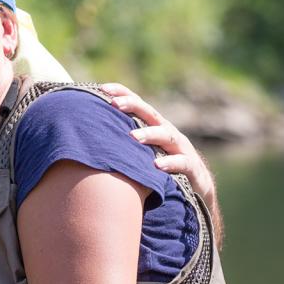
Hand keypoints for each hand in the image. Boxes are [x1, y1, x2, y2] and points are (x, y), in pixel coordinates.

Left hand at [97, 83, 223, 246]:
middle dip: (133, 106)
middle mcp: (168, 134)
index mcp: (155, 128)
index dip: (123, 94)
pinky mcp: (193, 169)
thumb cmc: (160, 173)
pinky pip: (183, 164)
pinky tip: (157, 166)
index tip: (102, 88)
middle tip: (114, 104)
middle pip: (151, 114)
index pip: (139, 105)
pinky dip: (171, 163)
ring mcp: (182, 150)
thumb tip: (86, 139)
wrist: (197, 195)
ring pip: (166, 136)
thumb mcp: (142, 156)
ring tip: (133, 137)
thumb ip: (122, 146)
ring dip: (149, 134)